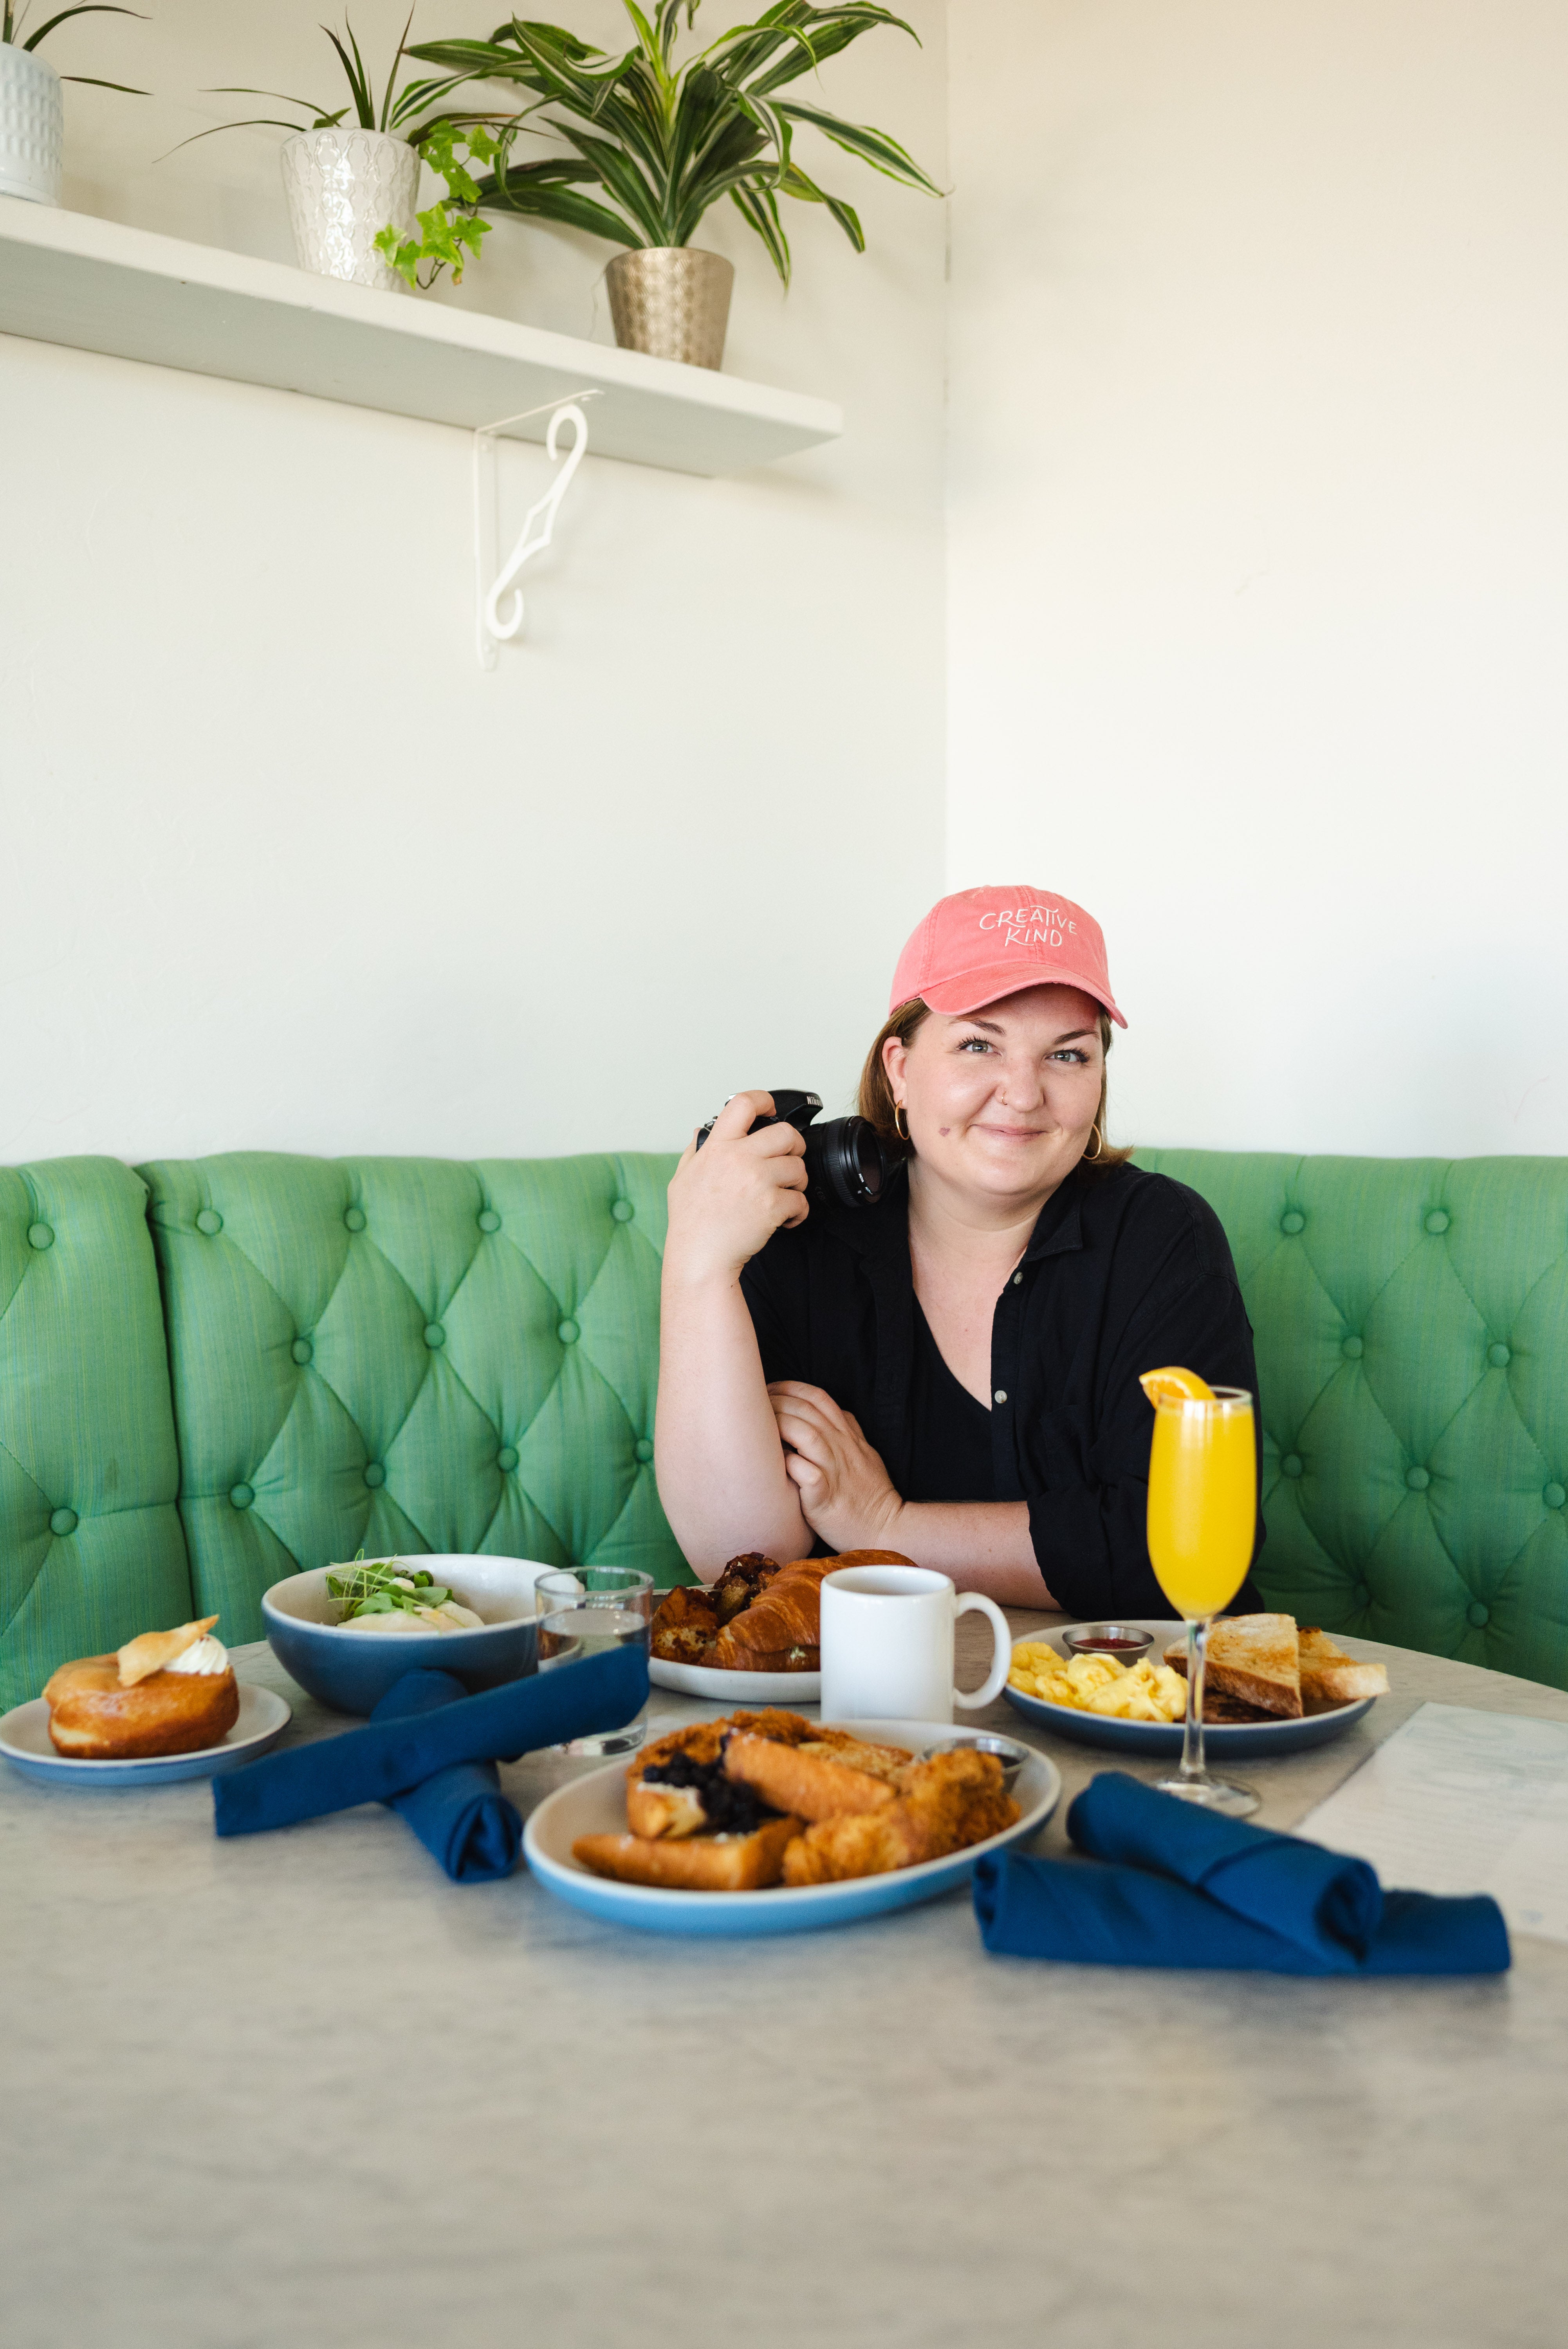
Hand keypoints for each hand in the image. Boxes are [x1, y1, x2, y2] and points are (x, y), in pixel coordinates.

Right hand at [664, 1091, 807, 1286]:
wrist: (700, 1257)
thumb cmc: (690, 1222)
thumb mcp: (682, 1178)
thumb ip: (695, 1150)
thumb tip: (700, 1131)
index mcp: (717, 1147)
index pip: (743, 1104)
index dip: (762, 1100)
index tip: (770, 1108)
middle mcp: (739, 1158)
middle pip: (786, 1133)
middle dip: (795, 1145)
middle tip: (790, 1157)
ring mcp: (757, 1181)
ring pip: (799, 1167)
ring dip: (797, 1181)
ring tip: (785, 1194)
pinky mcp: (773, 1205)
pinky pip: (801, 1200)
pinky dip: (799, 1211)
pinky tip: (786, 1218)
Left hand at [766, 1381, 905, 1553]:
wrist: (886, 1528)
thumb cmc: (869, 1494)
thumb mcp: (866, 1454)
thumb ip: (849, 1431)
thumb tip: (834, 1412)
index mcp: (848, 1436)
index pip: (819, 1398)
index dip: (791, 1388)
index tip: (770, 1389)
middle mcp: (842, 1448)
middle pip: (808, 1411)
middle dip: (778, 1401)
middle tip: (755, 1404)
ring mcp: (835, 1471)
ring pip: (807, 1435)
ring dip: (781, 1425)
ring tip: (759, 1427)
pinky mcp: (825, 1497)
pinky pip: (806, 1473)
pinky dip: (789, 1464)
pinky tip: (775, 1463)